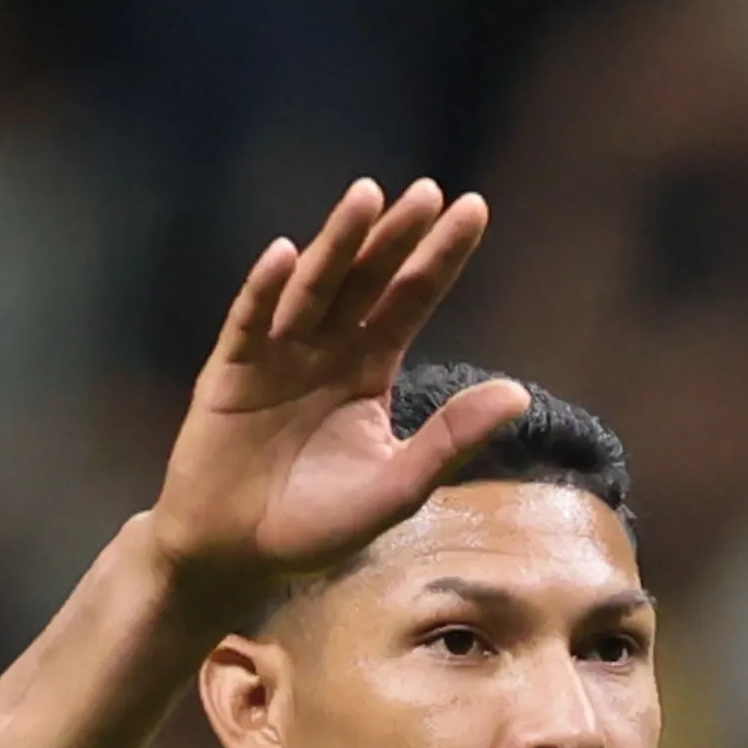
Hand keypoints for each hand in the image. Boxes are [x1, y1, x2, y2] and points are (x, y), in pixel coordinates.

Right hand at [149, 177, 531, 619]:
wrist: (237, 556)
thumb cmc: (316, 525)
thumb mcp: (396, 486)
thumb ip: (450, 440)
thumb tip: (519, 394)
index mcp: (367, 370)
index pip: (410, 300)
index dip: (439, 258)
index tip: (473, 208)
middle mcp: (324, 350)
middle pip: (366, 280)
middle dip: (395, 237)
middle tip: (427, 191)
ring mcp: (274, 355)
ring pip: (312, 288)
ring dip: (338, 243)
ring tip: (367, 197)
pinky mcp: (228, 373)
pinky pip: (249, 323)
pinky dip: (266, 290)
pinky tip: (287, 256)